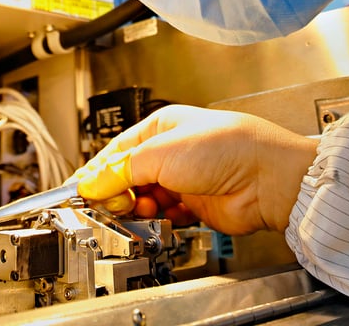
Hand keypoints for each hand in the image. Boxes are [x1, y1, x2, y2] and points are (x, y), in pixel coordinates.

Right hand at [69, 105, 317, 234]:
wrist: (265, 179)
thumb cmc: (227, 148)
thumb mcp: (160, 153)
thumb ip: (122, 170)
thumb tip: (93, 181)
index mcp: (162, 128)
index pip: (118, 150)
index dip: (99, 170)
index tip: (83, 190)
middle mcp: (173, 152)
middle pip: (130, 176)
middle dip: (118, 192)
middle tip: (111, 205)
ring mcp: (185, 179)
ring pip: (146, 198)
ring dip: (138, 208)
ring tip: (139, 211)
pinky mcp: (197, 205)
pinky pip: (167, 215)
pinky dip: (159, 220)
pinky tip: (158, 220)